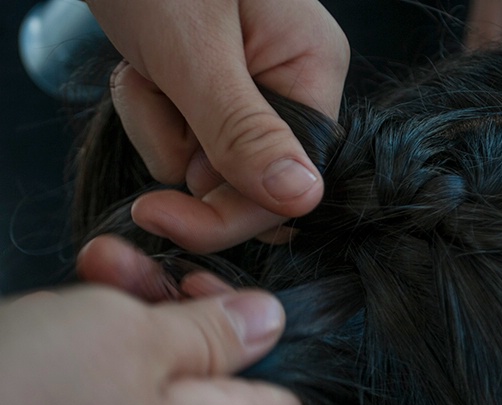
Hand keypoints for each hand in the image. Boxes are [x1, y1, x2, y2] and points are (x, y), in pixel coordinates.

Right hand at [0, 284, 299, 404]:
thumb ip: (215, 329)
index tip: (211, 292)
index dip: (255, 332)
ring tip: (91, 277)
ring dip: (128, 322)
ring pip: (156, 385)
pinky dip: (93, 361)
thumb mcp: (135, 336)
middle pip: (213, 377)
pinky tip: (60, 317)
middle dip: (176, 311)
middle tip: (139, 272)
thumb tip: (267, 321)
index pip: (283, 387)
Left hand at [84, 0, 348, 252]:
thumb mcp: (193, 48)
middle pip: (246, 179)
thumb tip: (303, 199)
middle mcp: (292, 84)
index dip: (228, 212)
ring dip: (161, 127)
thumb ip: (244, 129)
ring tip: (148, 68)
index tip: (160, 216)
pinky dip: (152, 112)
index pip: (289, 180)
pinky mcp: (216, 89)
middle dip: (187, 154)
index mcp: (312, 70)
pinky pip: (185, 137)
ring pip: (207, 162)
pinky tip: (145, 69)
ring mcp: (254, 88)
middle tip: (155, 97)